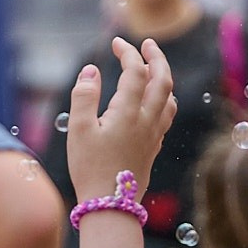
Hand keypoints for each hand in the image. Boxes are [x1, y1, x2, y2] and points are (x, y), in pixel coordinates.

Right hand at [65, 37, 177, 204]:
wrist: (110, 205)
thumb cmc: (90, 167)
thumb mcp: (79, 130)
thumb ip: (84, 96)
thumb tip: (91, 70)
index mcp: (128, 112)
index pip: (135, 71)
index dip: (128, 52)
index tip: (116, 43)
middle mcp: (147, 120)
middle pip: (163, 80)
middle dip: (156, 57)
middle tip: (146, 43)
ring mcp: (153, 134)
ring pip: (169, 98)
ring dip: (163, 77)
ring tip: (151, 67)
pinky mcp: (153, 147)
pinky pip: (167, 115)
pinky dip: (164, 98)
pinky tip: (155, 100)